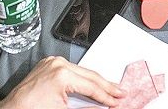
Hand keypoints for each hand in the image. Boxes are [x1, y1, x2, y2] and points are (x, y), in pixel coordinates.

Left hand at [0, 56, 122, 108]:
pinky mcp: (48, 64)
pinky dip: (82, 78)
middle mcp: (57, 64)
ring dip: (95, 81)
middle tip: (120, 93)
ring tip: (109, 89)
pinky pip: (71, 69)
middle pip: (89, 75)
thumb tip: (102, 108)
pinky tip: (91, 83)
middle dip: (106, 86)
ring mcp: (52, 62)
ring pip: (82, 71)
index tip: (117, 102)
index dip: (106, 96)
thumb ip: (86, 108)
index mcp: (62, 74)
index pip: (91, 86)